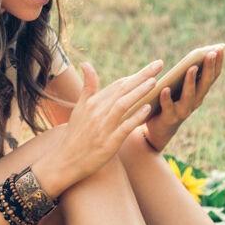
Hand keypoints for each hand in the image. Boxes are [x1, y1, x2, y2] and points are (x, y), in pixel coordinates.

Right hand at [35, 60, 161, 194]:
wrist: (65, 160)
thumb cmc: (75, 134)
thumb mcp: (79, 108)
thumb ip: (87, 87)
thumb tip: (86, 64)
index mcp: (92, 103)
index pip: (117, 85)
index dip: (135, 75)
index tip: (151, 67)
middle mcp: (97, 112)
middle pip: (122, 90)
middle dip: (142, 76)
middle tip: (159, 64)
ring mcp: (103, 128)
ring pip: (123, 105)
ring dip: (139, 92)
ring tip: (154, 82)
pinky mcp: (108, 143)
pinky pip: (124, 127)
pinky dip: (136, 117)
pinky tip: (148, 108)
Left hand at [143, 47, 223, 150]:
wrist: (161, 128)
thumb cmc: (172, 100)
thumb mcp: (182, 85)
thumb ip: (191, 72)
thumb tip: (202, 51)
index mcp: (200, 92)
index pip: (213, 76)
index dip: (218, 63)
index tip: (220, 48)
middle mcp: (195, 101)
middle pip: (204, 84)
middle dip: (208, 68)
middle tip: (210, 54)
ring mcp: (183, 111)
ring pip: (189, 96)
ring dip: (191, 82)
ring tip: (191, 68)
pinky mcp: (169, 118)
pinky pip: (168, 107)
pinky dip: (167, 98)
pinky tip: (165, 89)